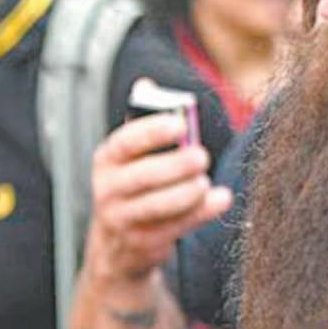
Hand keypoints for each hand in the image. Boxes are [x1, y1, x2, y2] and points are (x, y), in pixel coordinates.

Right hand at [85, 113, 233, 283]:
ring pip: (157, 205)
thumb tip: (146, 84)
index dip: (151, 132)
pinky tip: (220, 200)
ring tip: (204, 182)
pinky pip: (174, 227)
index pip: (125, 143)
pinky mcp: (142, 243)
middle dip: (174, 165)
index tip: (179, 124)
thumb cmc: (134, 186)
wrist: (116, 244)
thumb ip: (143, 123)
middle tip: (201, 156)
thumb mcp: (130, 157)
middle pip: (142, 176)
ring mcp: (122, 218)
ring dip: (186, 193)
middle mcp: (108, 189)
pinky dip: (201, 213)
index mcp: (107, 160)